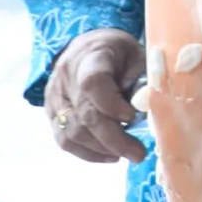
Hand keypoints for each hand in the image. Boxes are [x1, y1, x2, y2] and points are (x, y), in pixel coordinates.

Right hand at [43, 29, 146, 163]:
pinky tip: (109, 156)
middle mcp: (66, 78)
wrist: (87, 46)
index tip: (132, 117)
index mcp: (91, 57)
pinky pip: (63, 139)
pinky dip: (86, 152)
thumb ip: (143, 79)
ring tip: (128, 154)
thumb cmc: (119, 52)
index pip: (93, 84)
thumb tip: (149, 109)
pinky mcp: (52, 112)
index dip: (111, 105)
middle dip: (114, 139)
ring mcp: (55, 97)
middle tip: (139, 154)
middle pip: (85, 115)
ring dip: (102, 149)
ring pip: (72, 132)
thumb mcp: (138, 54)